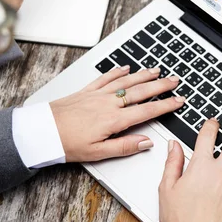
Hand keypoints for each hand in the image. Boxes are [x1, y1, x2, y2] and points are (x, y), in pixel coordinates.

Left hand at [50, 66, 184, 162]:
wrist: (42, 130)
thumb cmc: (67, 143)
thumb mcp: (98, 153)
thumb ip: (124, 147)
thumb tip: (146, 143)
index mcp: (114, 120)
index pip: (147, 111)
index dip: (165, 105)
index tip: (179, 101)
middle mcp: (108, 104)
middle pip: (140, 91)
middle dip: (160, 85)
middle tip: (175, 80)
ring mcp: (97, 95)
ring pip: (125, 81)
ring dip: (143, 75)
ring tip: (157, 71)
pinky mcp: (86, 91)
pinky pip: (106, 78)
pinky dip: (118, 72)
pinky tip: (126, 68)